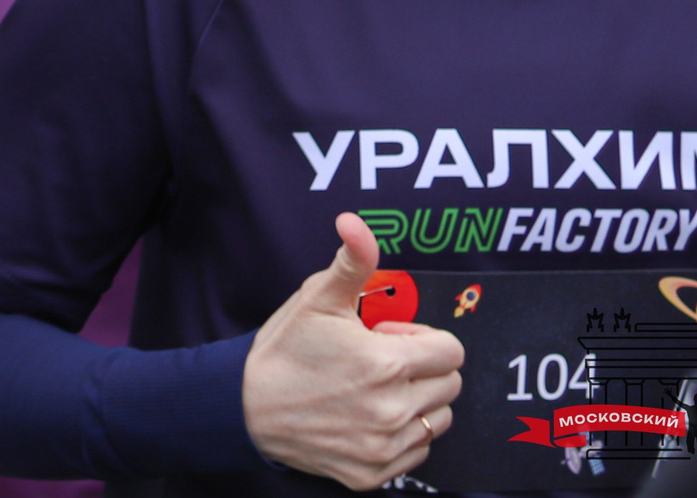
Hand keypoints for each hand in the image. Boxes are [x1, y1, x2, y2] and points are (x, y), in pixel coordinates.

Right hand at [243, 213, 463, 490]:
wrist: (245, 408)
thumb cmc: (284, 351)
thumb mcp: (315, 299)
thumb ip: (350, 261)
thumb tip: (354, 223)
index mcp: (385, 364)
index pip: (451, 350)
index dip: (421, 338)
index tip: (388, 338)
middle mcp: (392, 409)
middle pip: (450, 385)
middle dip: (423, 368)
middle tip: (381, 363)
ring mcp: (385, 446)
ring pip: (439, 419)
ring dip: (418, 402)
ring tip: (378, 391)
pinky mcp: (375, 473)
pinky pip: (419, 451)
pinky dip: (402, 434)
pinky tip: (368, 418)